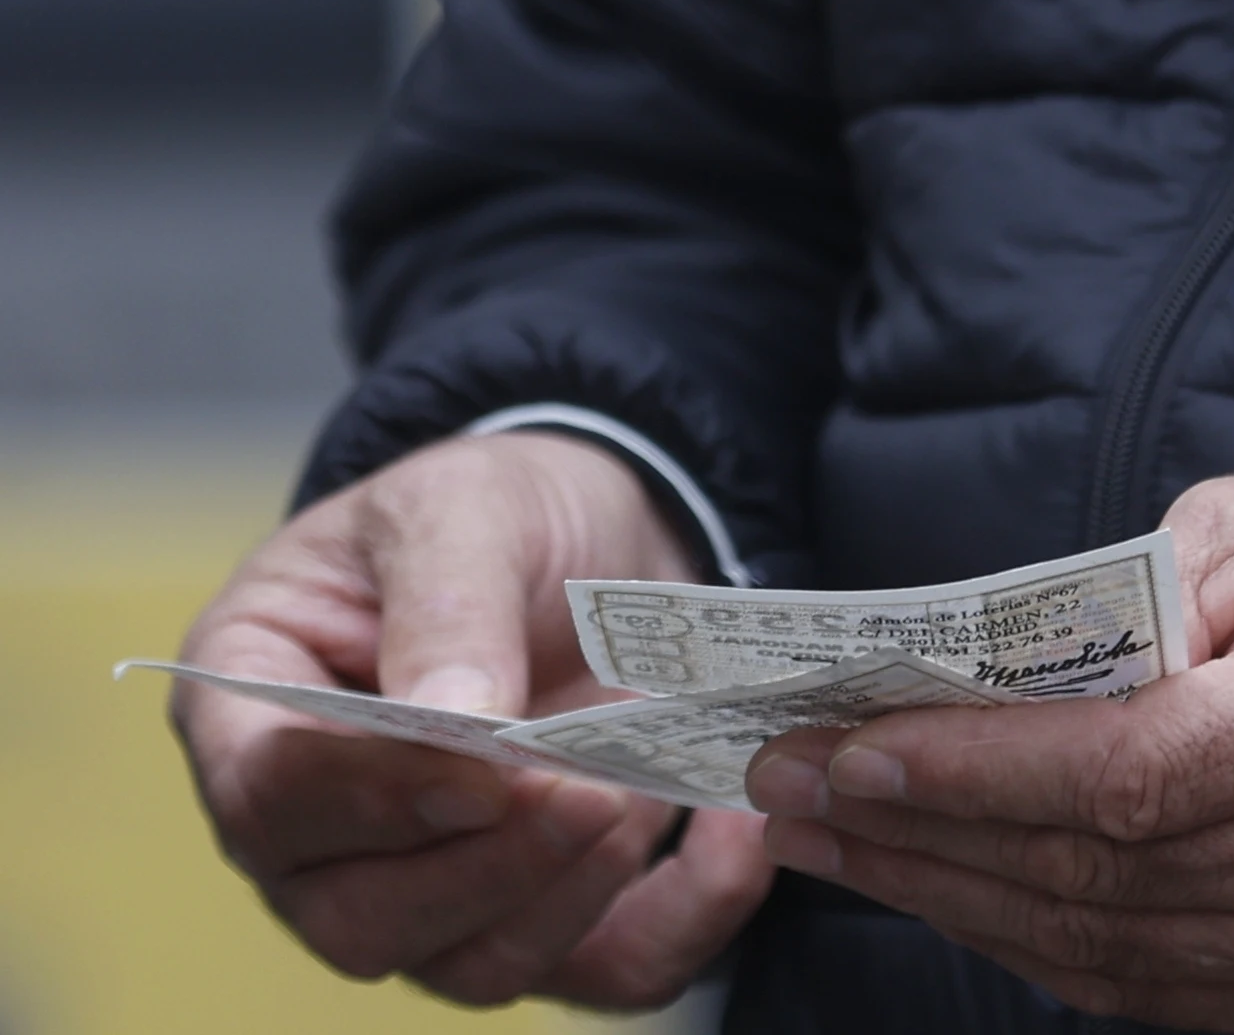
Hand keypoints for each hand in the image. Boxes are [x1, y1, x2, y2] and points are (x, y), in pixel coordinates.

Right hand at [174, 431, 775, 1007]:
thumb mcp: (462, 508)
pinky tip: (730, 832)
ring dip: (573, 894)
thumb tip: (454, 720)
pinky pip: (611, 968)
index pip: (272, 802)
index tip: (483, 773)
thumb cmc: (495, 511)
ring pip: (476, 965)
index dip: (374, 803)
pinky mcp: (551, 903)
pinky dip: (687, 918)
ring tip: (639, 787)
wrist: (600, 527)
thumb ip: (447, 604)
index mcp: (259, 709)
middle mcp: (327, 829)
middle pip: (363, 922)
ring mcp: (435, 883)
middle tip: (589, 787)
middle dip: (486, 869)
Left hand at [745, 461, 1233, 1032]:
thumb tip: (973, 682)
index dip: (979, 771)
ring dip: (944, 894)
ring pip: (1099, 941)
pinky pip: (1142, 981)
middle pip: (1094, 868)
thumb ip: (1129, 600)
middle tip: (783, 788)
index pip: (1133, 769)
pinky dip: (1028, 939)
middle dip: (915, 832)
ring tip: (828, 840)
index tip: (850, 749)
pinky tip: (943, 888)